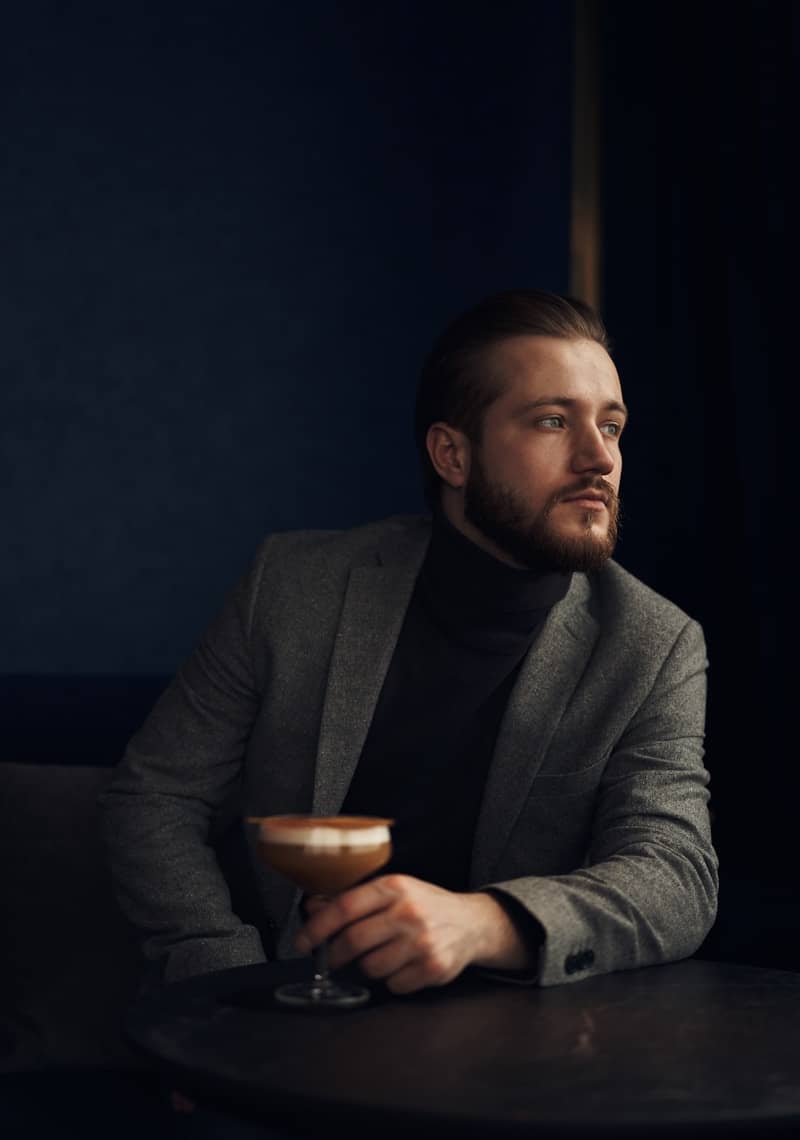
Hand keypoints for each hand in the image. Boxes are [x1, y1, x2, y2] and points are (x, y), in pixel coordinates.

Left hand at [295, 874, 532, 994]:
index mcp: (394, 887)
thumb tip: (312, 908)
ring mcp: (422, 942)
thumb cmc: (425, 905)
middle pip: (353, 941)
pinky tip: (404, 964)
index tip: (303, 942)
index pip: (344, 908)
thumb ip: (353, 900)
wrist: (472, 923)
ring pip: (371, 967)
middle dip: (337, 955)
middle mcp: (409, 912)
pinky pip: (393, 985)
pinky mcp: (433, 968)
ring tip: (384, 954)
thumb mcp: (392, 892)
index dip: (317, 928)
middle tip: (334, 958)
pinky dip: (392, 979)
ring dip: (368, 967)